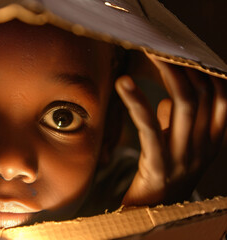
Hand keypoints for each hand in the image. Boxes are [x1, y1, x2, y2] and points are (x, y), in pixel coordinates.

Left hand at [115, 55, 226, 205]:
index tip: (181, 54)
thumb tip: (162, 101)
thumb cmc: (161, 177)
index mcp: (212, 141)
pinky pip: (151, 129)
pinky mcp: (159, 166)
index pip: (220, 97)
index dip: (204, 72)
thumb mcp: (176, 148)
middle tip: (157, 48)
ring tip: (147, 56)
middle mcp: (204, 147)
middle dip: (180, 67)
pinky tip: (125, 85)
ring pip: (182, 106)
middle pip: (200, 95)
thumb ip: (174, 125)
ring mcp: (184, 157)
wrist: (153, 217)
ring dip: (165, 75)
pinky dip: (139, 103)